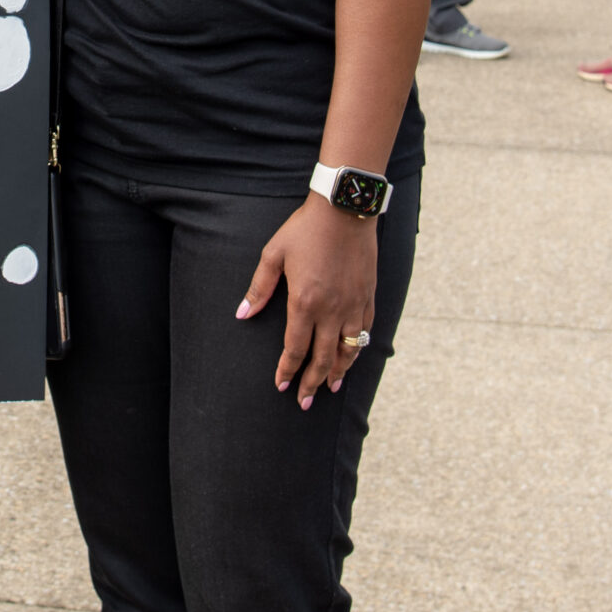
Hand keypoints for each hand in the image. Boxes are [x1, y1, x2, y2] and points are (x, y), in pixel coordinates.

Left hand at [237, 194, 379, 408]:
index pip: (295, 349)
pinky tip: (351, 356)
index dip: (288, 370)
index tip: (282, 386)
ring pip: (348, 350)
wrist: (344, 209)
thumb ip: (259, 288)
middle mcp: (331, 309)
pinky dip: (358, 349)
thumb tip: (243, 314)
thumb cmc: (305, 230)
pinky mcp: (368, 296)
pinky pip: (364, 331)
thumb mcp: (273, 255)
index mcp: (305, 302)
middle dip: (312, 383)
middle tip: (305, 403)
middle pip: (322, 358)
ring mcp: (353, 304)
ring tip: (330, 387)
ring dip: (338, 372)